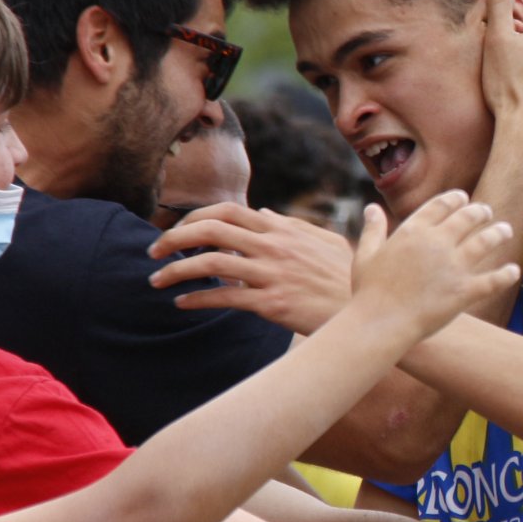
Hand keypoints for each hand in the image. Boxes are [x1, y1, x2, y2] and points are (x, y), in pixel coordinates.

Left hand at [149, 203, 355, 333]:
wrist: (369, 310)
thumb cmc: (349, 278)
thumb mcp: (326, 242)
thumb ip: (294, 226)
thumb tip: (266, 214)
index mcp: (283, 229)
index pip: (228, 210)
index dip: (195, 216)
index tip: (178, 230)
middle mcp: (274, 246)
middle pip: (211, 229)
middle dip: (174, 237)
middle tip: (153, 250)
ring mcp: (271, 273)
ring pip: (210, 262)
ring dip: (176, 269)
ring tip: (156, 280)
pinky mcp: (271, 302)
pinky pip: (224, 296)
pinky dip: (197, 298)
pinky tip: (182, 303)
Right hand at [349, 191, 517, 336]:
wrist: (380, 323)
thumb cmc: (368, 292)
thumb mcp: (366, 255)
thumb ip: (373, 230)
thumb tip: (372, 208)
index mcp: (413, 230)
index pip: (441, 204)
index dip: (456, 198)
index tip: (463, 198)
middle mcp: (437, 242)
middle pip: (468, 217)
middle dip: (480, 211)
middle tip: (486, 212)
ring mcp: (453, 266)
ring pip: (485, 241)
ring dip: (498, 233)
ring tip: (505, 230)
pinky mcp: (464, 291)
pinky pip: (493, 280)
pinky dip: (506, 274)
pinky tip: (513, 271)